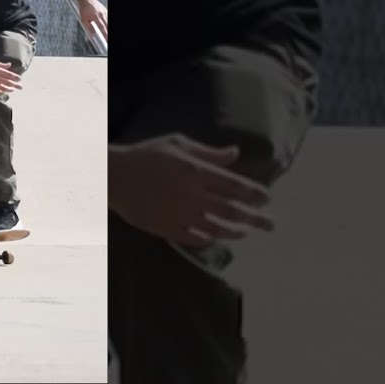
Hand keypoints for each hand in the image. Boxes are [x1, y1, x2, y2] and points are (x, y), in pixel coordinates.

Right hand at [0, 59, 22, 94]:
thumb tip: (9, 65)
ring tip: (13, 89)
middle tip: (21, 87)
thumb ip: (1, 64)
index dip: (16, 77)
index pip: (10, 75)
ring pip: (4, 88)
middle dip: (16, 85)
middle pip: (8, 83)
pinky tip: (4, 91)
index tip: (20, 79)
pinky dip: (2, 92)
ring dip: (10, 89)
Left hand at [77, 0, 108, 42]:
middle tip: (107, 39)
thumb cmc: (84, 9)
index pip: (102, 27)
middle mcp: (101, 15)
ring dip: (108, 27)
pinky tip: (107, 25)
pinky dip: (108, 22)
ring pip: (108, 21)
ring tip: (107, 33)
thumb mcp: (83, 19)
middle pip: (107, 25)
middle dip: (108, 32)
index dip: (105, 34)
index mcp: (96, 17)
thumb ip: (89, 27)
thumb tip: (93, 35)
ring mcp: (104, 12)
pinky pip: (108, 17)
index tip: (106, 39)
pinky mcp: (105, 10)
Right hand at [109, 136, 274, 246]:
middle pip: (232, 210)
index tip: (267, 199)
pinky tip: (216, 239)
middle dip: (255, 218)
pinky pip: (195, 239)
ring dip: (235, 231)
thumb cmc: (146, 154)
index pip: (234, 186)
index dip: (254, 193)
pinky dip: (209, 240)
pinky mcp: (168, 229)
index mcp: (197, 172)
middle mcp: (193, 196)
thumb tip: (235, 153)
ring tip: (246, 233)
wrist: (114, 177)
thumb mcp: (178, 144)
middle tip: (271, 225)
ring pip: (217, 228)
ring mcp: (181, 215)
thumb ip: (208, 152)